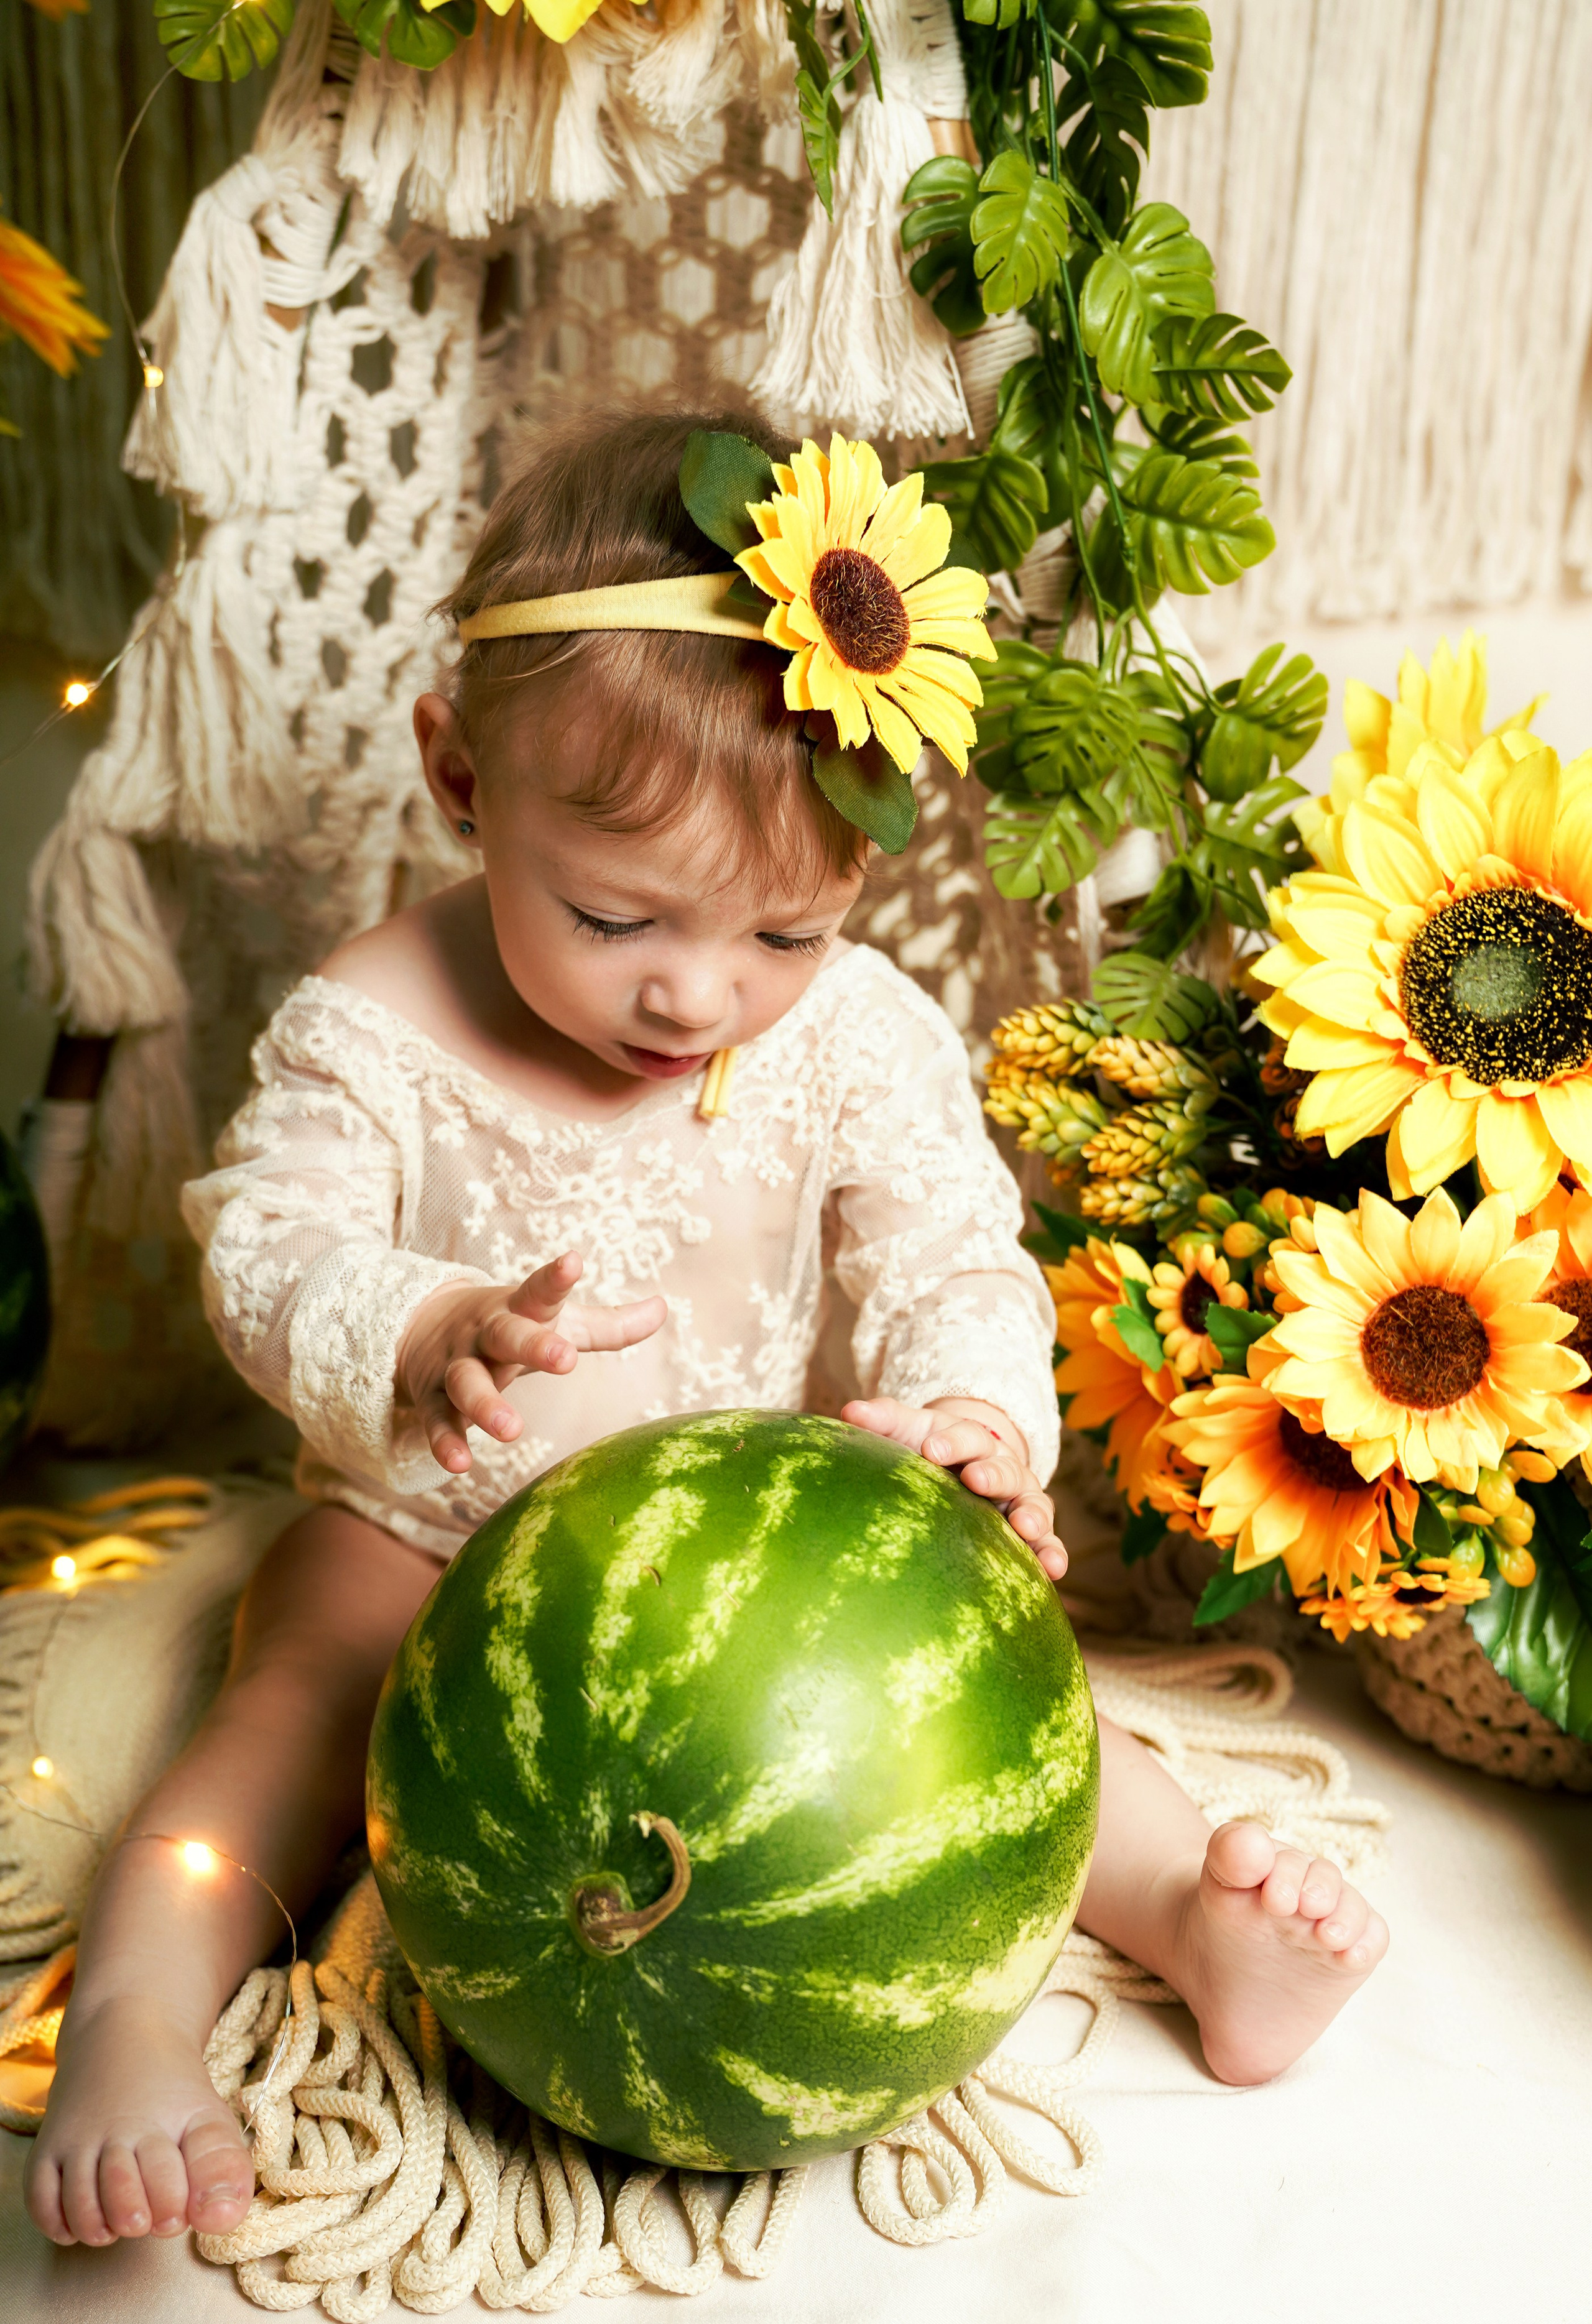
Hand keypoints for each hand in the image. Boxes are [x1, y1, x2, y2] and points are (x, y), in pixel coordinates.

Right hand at [398, 1252, 665, 1472]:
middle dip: (533, 1345)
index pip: (540, 1291)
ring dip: (487, 1405)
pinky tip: (460, 1465)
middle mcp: (486, 1334)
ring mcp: (457, 1365)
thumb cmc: (511, 1326)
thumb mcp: (559, 1322)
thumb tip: (665, 1308)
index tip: (573, 1261)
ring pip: (467, 1382)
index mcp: (519, 1310)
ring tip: (511, 1430)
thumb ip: (610, 1325)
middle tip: (565, 1359)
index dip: (556, 1278)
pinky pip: (438, 1421)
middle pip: (507, 1336)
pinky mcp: (432, 1397)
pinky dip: (446, 1442)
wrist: (424, 1326)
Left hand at [842, 1395, 1066, 1580]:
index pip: (965, 1437)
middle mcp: (1003, 1467)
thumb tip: (850, 1411)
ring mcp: (1020, 1500)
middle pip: (1003, 1468)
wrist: (964, 1464)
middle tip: (975, 1480)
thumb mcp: (910, 1430)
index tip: (930, 1449)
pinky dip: (1052, 1553)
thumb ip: (884, 1420)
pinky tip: (1053, 1571)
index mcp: (971, 1440)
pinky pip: (1047, 1542)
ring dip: (1033, 1516)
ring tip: (1028, 1529)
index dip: (950, 1442)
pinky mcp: (1032, 1530)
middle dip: (991, 1474)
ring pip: (1033, 1505)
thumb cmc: (930, 1449)